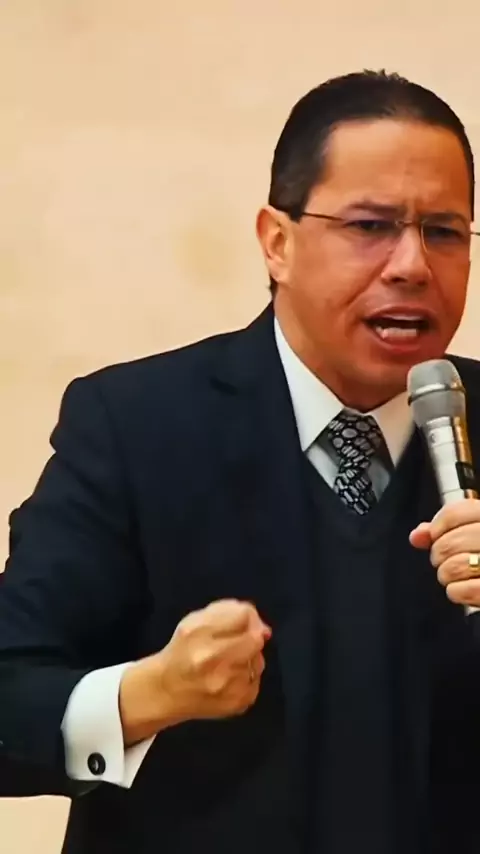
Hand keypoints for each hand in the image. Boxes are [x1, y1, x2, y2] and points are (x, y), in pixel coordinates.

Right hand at [152, 599, 270, 724]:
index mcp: (200, 633)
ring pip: (258, 661)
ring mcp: (227, 684)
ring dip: (249, 659)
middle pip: (256, 639)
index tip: (243, 622)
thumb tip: (260, 623)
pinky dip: (247, 678)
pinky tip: (229, 680)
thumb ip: (227, 611)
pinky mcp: (237, 702)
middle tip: (239, 643)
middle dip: (251, 637)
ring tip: (229, 663)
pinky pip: (256, 682)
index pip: (243, 615)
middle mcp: (214, 659)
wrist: (166, 691)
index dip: (248, 616)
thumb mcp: (195, 621)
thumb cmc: (182, 651)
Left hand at [410, 499, 479, 607]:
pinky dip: (458, 593)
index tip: (436, 536)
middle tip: (446, 561)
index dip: (438, 527)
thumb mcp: (475, 534)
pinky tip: (463, 590)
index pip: (456, 512)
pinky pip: (468, 590)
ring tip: (455, 576)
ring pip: (454, 568)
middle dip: (439, 556)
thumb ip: (447, 532)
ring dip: (447, 576)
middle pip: (449, 543)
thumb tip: (417, 536)